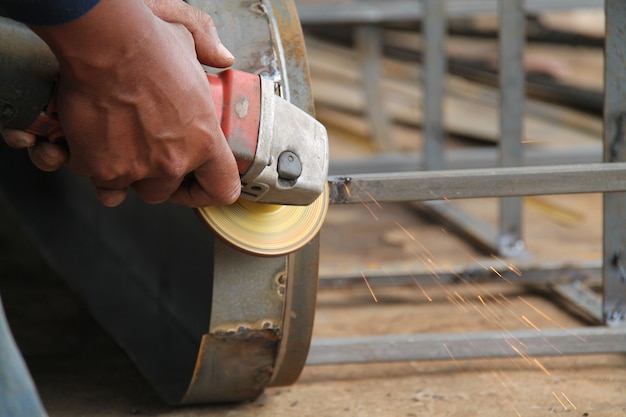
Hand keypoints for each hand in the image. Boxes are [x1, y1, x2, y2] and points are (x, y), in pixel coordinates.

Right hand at [6, 0, 240, 207]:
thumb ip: (210, 50)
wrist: (105, 43)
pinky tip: (90, 143)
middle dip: (154, 176)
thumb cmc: (148, 43)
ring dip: (123, 175)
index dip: (207, 191)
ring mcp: (136, 169)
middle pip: (165, 191)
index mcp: (204, 140)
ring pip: (129, 190)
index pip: (221, 190)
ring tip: (116, 147)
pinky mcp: (101, 167)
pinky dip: (91, 165)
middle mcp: (174, 161)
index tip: (194, 185)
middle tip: (143, 151)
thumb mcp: (191, 41)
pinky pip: (98, 180)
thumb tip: (222, 56)